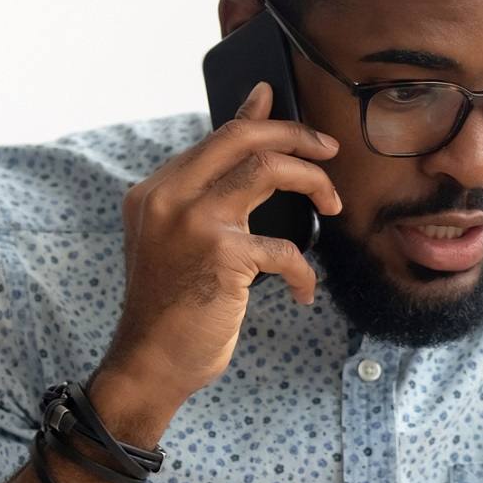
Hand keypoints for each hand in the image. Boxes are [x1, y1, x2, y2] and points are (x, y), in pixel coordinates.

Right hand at [101, 82, 343, 407]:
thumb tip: (242, 150)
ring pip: (267, 170)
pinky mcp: (221, 255)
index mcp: (155, 191)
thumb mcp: (178, 241)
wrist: (149, 363)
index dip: (261, 121)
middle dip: (294, 134)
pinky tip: (302, 291)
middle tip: (329, 148)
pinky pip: (284, 248)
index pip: (216, 139)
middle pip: (240, 138)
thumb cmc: (171, 307)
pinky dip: (303, 271)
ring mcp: (193, 222)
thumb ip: (205, 197)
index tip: (293, 118)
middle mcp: (168, 197)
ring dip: (313, 182)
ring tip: (333, 205)